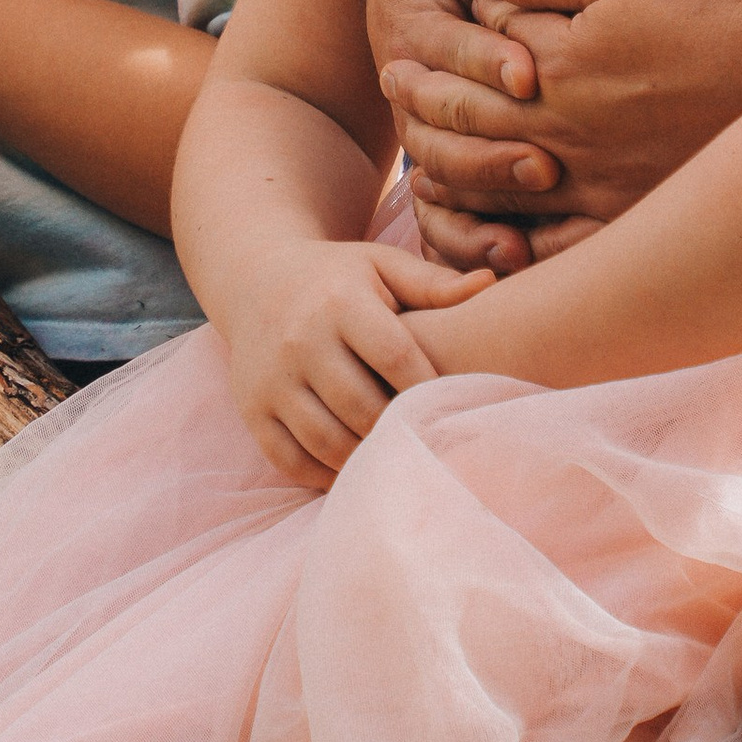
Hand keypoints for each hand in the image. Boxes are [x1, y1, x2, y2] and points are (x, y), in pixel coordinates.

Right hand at [216, 237, 492, 488]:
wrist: (256, 277)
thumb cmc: (338, 277)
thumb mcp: (382, 266)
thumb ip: (434, 284)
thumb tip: (490, 283)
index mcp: (339, 301)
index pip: (393, 356)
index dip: (427, 387)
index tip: (452, 405)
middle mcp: (300, 340)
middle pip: (361, 406)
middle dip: (398, 429)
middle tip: (429, 444)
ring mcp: (271, 379)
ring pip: (326, 440)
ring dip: (366, 458)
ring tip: (397, 460)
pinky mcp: (252, 409)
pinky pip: (291, 459)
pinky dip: (324, 475)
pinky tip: (354, 469)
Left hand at [369, 0, 741, 271]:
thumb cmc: (714, 10)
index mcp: (557, 68)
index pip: (472, 61)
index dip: (434, 52)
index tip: (403, 51)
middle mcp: (565, 136)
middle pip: (470, 129)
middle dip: (423, 109)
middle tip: (395, 92)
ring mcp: (597, 188)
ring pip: (496, 193)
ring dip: (447, 177)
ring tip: (420, 165)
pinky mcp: (630, 221)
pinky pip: (552, 253)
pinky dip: (509, 250)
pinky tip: (491, 245)